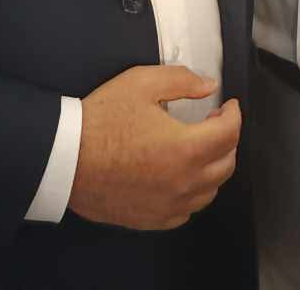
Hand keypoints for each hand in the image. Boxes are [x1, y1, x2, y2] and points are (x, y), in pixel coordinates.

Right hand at [67, 65, 240, 230]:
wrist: (64, 159)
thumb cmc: (100, 121)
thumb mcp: (141, 83)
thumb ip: (181, 80)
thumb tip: (208, 87)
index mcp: (185, 149)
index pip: (229, 134)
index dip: (234, 115)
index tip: (228, 105)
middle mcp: (183, 183)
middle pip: (226, 164)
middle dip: (227, 140)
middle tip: (214, 124)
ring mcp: (168, 206)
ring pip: (210, 191)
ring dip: (213, 167)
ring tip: (199, 148)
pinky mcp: (152, 219)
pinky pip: (187, 210)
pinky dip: (192, 192)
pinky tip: (180, 176)